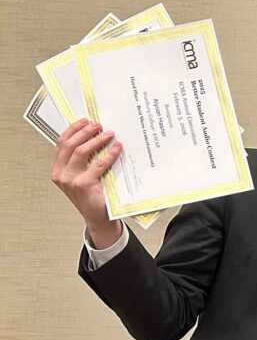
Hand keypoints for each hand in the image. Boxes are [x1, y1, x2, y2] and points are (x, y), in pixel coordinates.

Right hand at [51, 118, 122, 248]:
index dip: (73, 129)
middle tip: (98, 125)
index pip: (61, 143)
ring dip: (96, 140)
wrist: (98, 218)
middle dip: (84, 131)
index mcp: (57, 170)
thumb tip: (94, 137)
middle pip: (70, 145)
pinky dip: (109, 154)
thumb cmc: (92, 196)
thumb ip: (82, 161)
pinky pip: (98, 164)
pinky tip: (116, 148)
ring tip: (108, 134)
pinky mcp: (84, 185)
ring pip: (81, 151)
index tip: (84, 121)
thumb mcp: (82, 176)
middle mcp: (60, 174)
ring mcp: (70, 180)